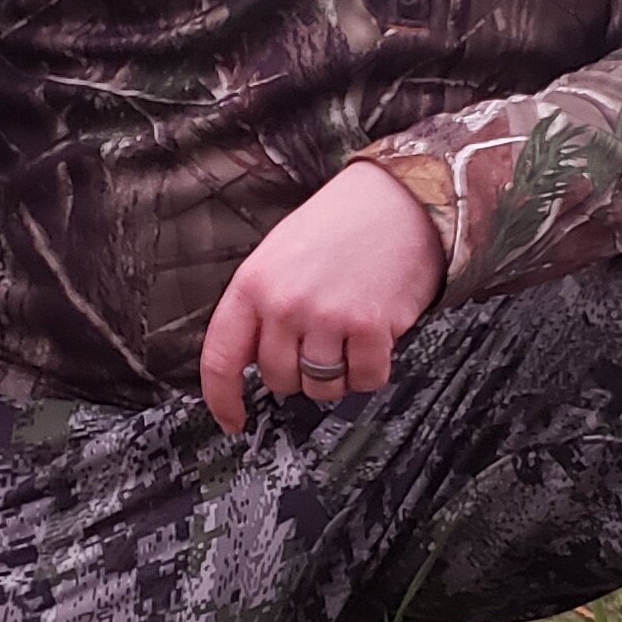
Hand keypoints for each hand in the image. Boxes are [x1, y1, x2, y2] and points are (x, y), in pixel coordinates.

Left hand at [200, 161, 446, 432]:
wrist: (401, 201)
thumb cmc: (341, 226)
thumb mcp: (280, 256)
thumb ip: (261, 306)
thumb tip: (253, 360)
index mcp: (253, 284)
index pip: (220, 358)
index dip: (222, 399)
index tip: (232, 420)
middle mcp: (284, 303)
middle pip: (278, 379)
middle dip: (299, 373)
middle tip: (322, 340)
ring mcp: (326, 317)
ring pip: (320, 386)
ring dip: (338, 373)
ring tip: (350, 334)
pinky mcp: (369, 328)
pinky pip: (364, 380)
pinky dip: (372, 369)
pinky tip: (376, 337)